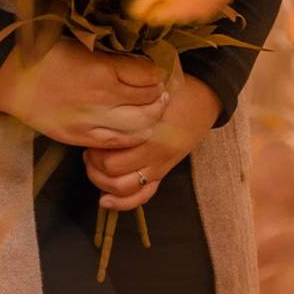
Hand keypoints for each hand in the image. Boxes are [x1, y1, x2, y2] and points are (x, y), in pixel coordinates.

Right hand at [0, 38, 163, 147]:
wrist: (10, 77)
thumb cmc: (46, 54)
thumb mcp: (83, 46)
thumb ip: (113, 57)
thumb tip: (142, 61)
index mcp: (103, 69)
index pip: (149, 75)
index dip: (160, 73)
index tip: (161, 71)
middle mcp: (102, 98)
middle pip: (149, 103)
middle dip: (161, 97)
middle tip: (163, 92)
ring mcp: (91, 121)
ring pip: (138, 127)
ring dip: (151, 119)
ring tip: (153, 111)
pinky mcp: (79, 137)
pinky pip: (115, 143)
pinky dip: (130, 137)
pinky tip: (132, 128)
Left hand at [85, 71, 218, 213]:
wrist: (203, 98)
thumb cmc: (174, 89)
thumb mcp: (149, 94)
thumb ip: (127, 105)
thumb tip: (96, 113)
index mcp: (149, 132)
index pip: (110, 154)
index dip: (94, 148)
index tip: (91, 135)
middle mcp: (154, 154)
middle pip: (112, 171)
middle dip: (94, 163)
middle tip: (90, 150)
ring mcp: (159, 166)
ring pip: (123, 188)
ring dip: (102, 181)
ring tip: (95, 166)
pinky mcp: (163, 173)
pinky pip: (142, 197)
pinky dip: (122, 203)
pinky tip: (104, 201)